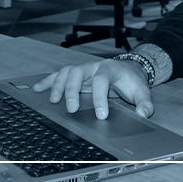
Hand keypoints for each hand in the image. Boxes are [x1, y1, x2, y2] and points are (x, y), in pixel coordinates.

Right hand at [32, 60, 153, 119]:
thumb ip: (145, 104)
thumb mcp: (143, 92)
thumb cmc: (133, 82)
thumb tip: (143, 115)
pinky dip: (47, 82)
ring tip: (53, 101)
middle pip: (79, 73)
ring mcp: (83, 69)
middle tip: (73, 109)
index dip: (100, 97)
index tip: (101, 114)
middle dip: (74, 91)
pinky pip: (59, 75)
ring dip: (58, 85)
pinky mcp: (76, 75)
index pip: (102, 80)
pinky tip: (37, 90)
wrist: (129, 69)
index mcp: (110, 69)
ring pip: (66, 72)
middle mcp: (94, 66)